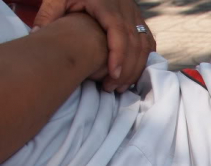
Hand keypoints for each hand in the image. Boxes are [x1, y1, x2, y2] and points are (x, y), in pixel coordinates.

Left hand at [33, 0, 155, 92]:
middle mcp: (125, 9)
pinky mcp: (139, 20)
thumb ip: (48, 14)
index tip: (114, 75)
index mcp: (106, 4)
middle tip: (112, 88)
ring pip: (144, 45)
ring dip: (135, 68)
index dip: (119, 55)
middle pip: (135, 43)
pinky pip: (148, 42)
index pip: (119, 32)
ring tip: (120, 86)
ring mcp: (135, 15)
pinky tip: (132, 73)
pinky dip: (143, 59)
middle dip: (127, 69)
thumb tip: (37, 34)